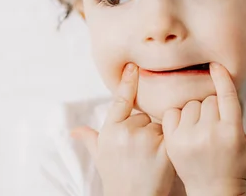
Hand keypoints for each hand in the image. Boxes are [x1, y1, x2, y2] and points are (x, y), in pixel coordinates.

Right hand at [71, 63, 175, 195]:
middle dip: (145, 129)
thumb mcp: (100, 157)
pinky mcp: (165, 148)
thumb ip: (90, 139)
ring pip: (158, 124)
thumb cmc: (117, 178)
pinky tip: (163, 157)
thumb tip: (74, 131)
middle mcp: (126, 132)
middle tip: (140, 152)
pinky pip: (171, 133)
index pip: (121, 101)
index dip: (128, 82)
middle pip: (143, 116)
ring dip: (158, 136)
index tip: (133, 66)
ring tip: (150, 157)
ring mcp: (146, 139)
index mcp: (110, 131)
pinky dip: (170, 142)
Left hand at [162, 62, 245, 195]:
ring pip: (191, 104)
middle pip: (209, 99)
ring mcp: (188, 137)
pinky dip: (178, 115)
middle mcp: (209, 133)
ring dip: (197, 110)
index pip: (226, 95)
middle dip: (214, 105)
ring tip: (203, 128)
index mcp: (231, 132)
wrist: (212, 193)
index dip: (222, 77)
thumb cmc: (238, 168)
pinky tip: (187, 127)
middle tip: (217, 123)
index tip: (216, 65)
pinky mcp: (172, 141)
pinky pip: (172, 112)